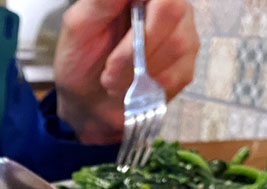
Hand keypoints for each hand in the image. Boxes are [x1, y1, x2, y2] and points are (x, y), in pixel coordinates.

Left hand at [53, 0, 198, 143]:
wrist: (87, 100)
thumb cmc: (82, 59)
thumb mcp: (80, 25)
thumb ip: (103, 1)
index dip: (146, 18)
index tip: (124, 39)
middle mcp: (169, 6)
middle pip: (172, 11)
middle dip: (136, 48)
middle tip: (110, 69)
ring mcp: (182, 35)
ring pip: (176, 45)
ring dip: (138, 71)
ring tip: (114, 81)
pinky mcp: (186, 66)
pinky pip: (176, 74)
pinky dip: (148, 87)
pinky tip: (131, 88)